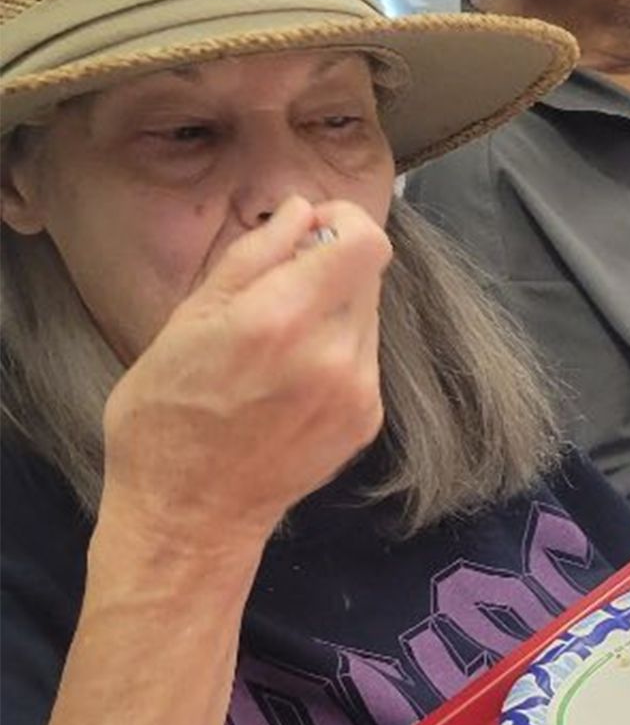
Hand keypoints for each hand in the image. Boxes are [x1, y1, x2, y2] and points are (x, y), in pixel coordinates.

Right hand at [100, 196, 390, 556]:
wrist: (190, 513)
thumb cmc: (167, 416)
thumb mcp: (186, 321)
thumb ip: (252, 257)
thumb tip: (300, 211)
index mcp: (281, 319)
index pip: (364, 241)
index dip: (343, 221)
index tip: (311, 227)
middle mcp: (332, 354)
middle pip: (368, 273)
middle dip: (329, 265)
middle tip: (278, 288)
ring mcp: (358, 391)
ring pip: (368, 315)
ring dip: (333, 309)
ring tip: (277, 343)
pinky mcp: (367, 419)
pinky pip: (365, 357)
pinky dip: (336, 350)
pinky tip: (290, 379)